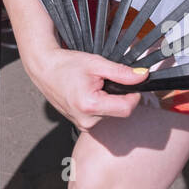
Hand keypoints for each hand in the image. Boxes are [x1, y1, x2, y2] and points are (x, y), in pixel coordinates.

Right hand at [23, 43, 147, 131]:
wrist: (45, 69)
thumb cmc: (67, 65)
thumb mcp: (96, 63)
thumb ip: (121, 72)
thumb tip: (143, 77)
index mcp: (90, 106)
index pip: (127, 108)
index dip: (134, 95)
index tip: (130, 83)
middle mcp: (87, 121)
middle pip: (119, 112)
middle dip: (119, 96)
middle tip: (105, 81)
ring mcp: (83, 125)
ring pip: (111, 115)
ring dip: (109, 101)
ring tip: (94, 86)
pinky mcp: (81, 125)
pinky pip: (101, 117)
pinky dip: (101, 105)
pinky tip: (89, 94)